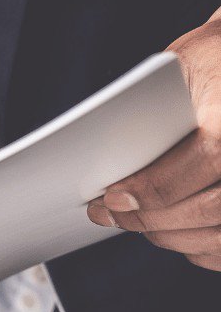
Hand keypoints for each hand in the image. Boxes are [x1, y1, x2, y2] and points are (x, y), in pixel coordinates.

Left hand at [88, 12, 220, 269]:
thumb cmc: (214, 62)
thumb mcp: (185, 66)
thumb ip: (151, 109)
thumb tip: (101, 155)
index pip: (212, 157)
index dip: (157, 186)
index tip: (112, 198)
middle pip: (215, 207)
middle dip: (153, 219)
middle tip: (110, 214)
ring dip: (173, 236)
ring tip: (136, 223)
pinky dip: (202, 249)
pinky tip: (175, 234)